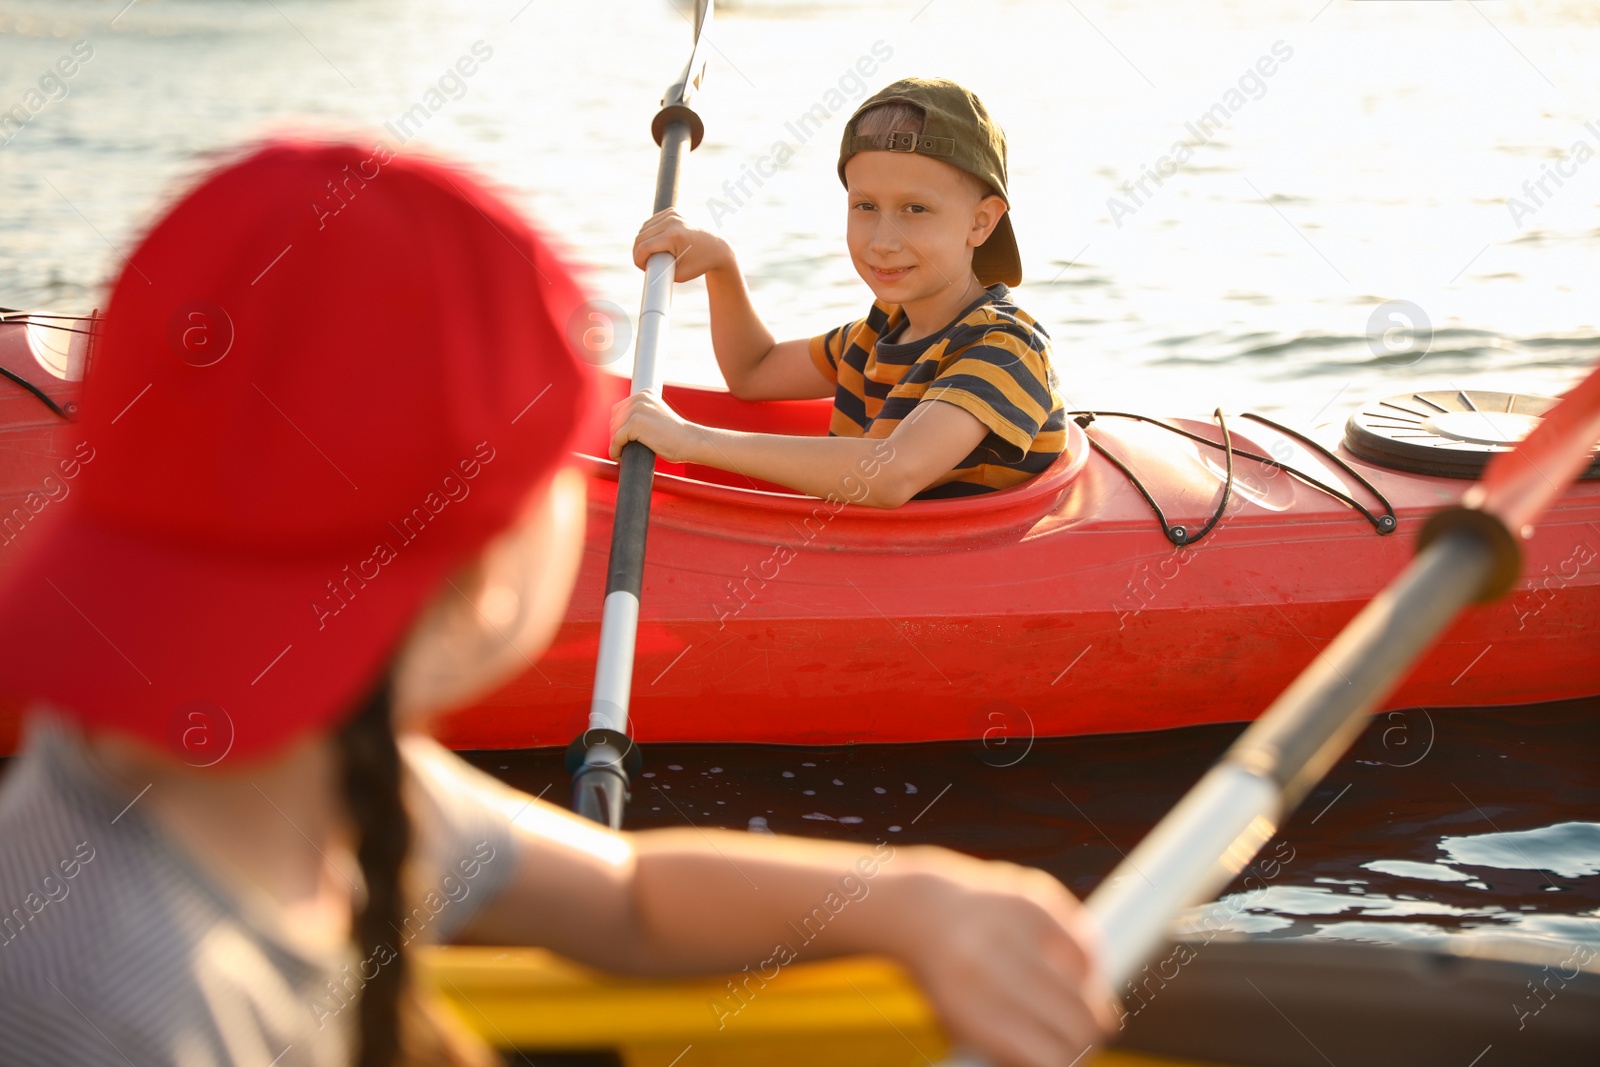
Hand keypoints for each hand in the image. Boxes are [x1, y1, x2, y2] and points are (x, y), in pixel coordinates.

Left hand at [609, 390, 702, 463]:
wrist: (690, 441)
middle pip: (614, 419)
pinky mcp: (635, 424)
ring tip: (624, 453)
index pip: (619, 409)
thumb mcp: (656, 416)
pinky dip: (616, 450)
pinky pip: (616, 440)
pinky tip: (621, 458)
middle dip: (616, 435)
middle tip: (624, 448)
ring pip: (614, 430)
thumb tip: (616, 425)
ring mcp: (637, 410)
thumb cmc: (675, 435)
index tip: (623, 440)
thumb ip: (641, 414)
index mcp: (644, 394)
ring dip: (616, 444)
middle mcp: (639, 398)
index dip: (619, 427)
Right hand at [633, 209, 731, 282]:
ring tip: (651, 255)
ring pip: (644, 228)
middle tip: (646, 264)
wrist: (717, 247)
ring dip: (643, 242)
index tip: (643, 268)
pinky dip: (650, 233)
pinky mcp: (672, 211)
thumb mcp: (680, 275)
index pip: (644, 247)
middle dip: (639, 252)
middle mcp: (672, 221)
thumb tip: (645, 268)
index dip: (638, 260)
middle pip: (641, 236)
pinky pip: (652, 222)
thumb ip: (660, 273)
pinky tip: (655, 243)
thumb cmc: (700, 263)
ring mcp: (672, 214)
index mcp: (674, 235)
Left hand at [881, 848, 1116, 1066]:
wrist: (923, 912)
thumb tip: (1068, 1059)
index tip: (1066, 1059)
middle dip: (1087, 1038)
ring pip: (1087, 986)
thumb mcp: (967, 1027)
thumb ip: (1013, 1051)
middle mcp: (992, 964)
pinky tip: (1068, 971)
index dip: (1068, 1063)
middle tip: (1082, 1039)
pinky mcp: (1035, 896)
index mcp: (972, 1011)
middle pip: (1079, 1022)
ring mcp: (1015, 926)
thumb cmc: (953, 983)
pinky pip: (1086, 947)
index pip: (1053, 1057)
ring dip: (1087, 1001)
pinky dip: (1084, 965)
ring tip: (1071, 1004)